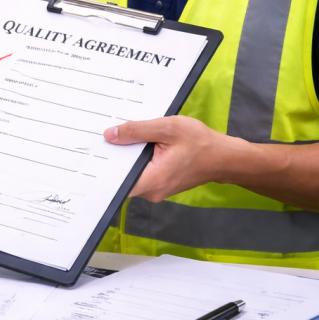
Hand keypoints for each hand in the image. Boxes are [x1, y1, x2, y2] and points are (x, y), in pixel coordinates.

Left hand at [104, 116, 238, 201]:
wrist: (225, 157)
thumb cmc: (200, 143)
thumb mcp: (167, 128)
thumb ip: (137, 131)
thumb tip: (109, 135)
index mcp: (152, 180)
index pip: (116, 182)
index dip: (102, 168)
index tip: (93, 152)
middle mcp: (151, 191)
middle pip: (121, 176)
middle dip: (113, 156)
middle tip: (102, 137)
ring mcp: (156, 189)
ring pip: (131, 173)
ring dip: (126, 156)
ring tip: (117, 136)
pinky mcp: (160, 183)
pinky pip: (141, 172)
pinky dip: (137, 158)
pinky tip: (135, 142)